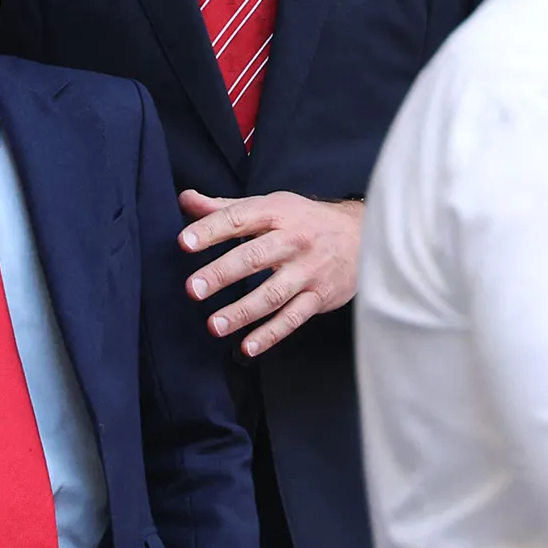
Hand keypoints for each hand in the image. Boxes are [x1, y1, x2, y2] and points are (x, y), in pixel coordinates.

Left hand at [178, 190, 362, 357]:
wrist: (363, 235)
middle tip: (193, 288)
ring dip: (243, 311)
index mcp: (276, 213)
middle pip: (255, 256)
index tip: (184, 242)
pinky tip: (247, 347)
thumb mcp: (270, 206)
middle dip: (222, 273)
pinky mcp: (319, 296)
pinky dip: (271, 334)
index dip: (210, 229)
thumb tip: (185, 200)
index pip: (239, 218)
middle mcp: (293, 240)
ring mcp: (308, 270)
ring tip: (213, 325)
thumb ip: (226, 207)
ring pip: (273, 293)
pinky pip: (293, 318)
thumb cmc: (305, 221)